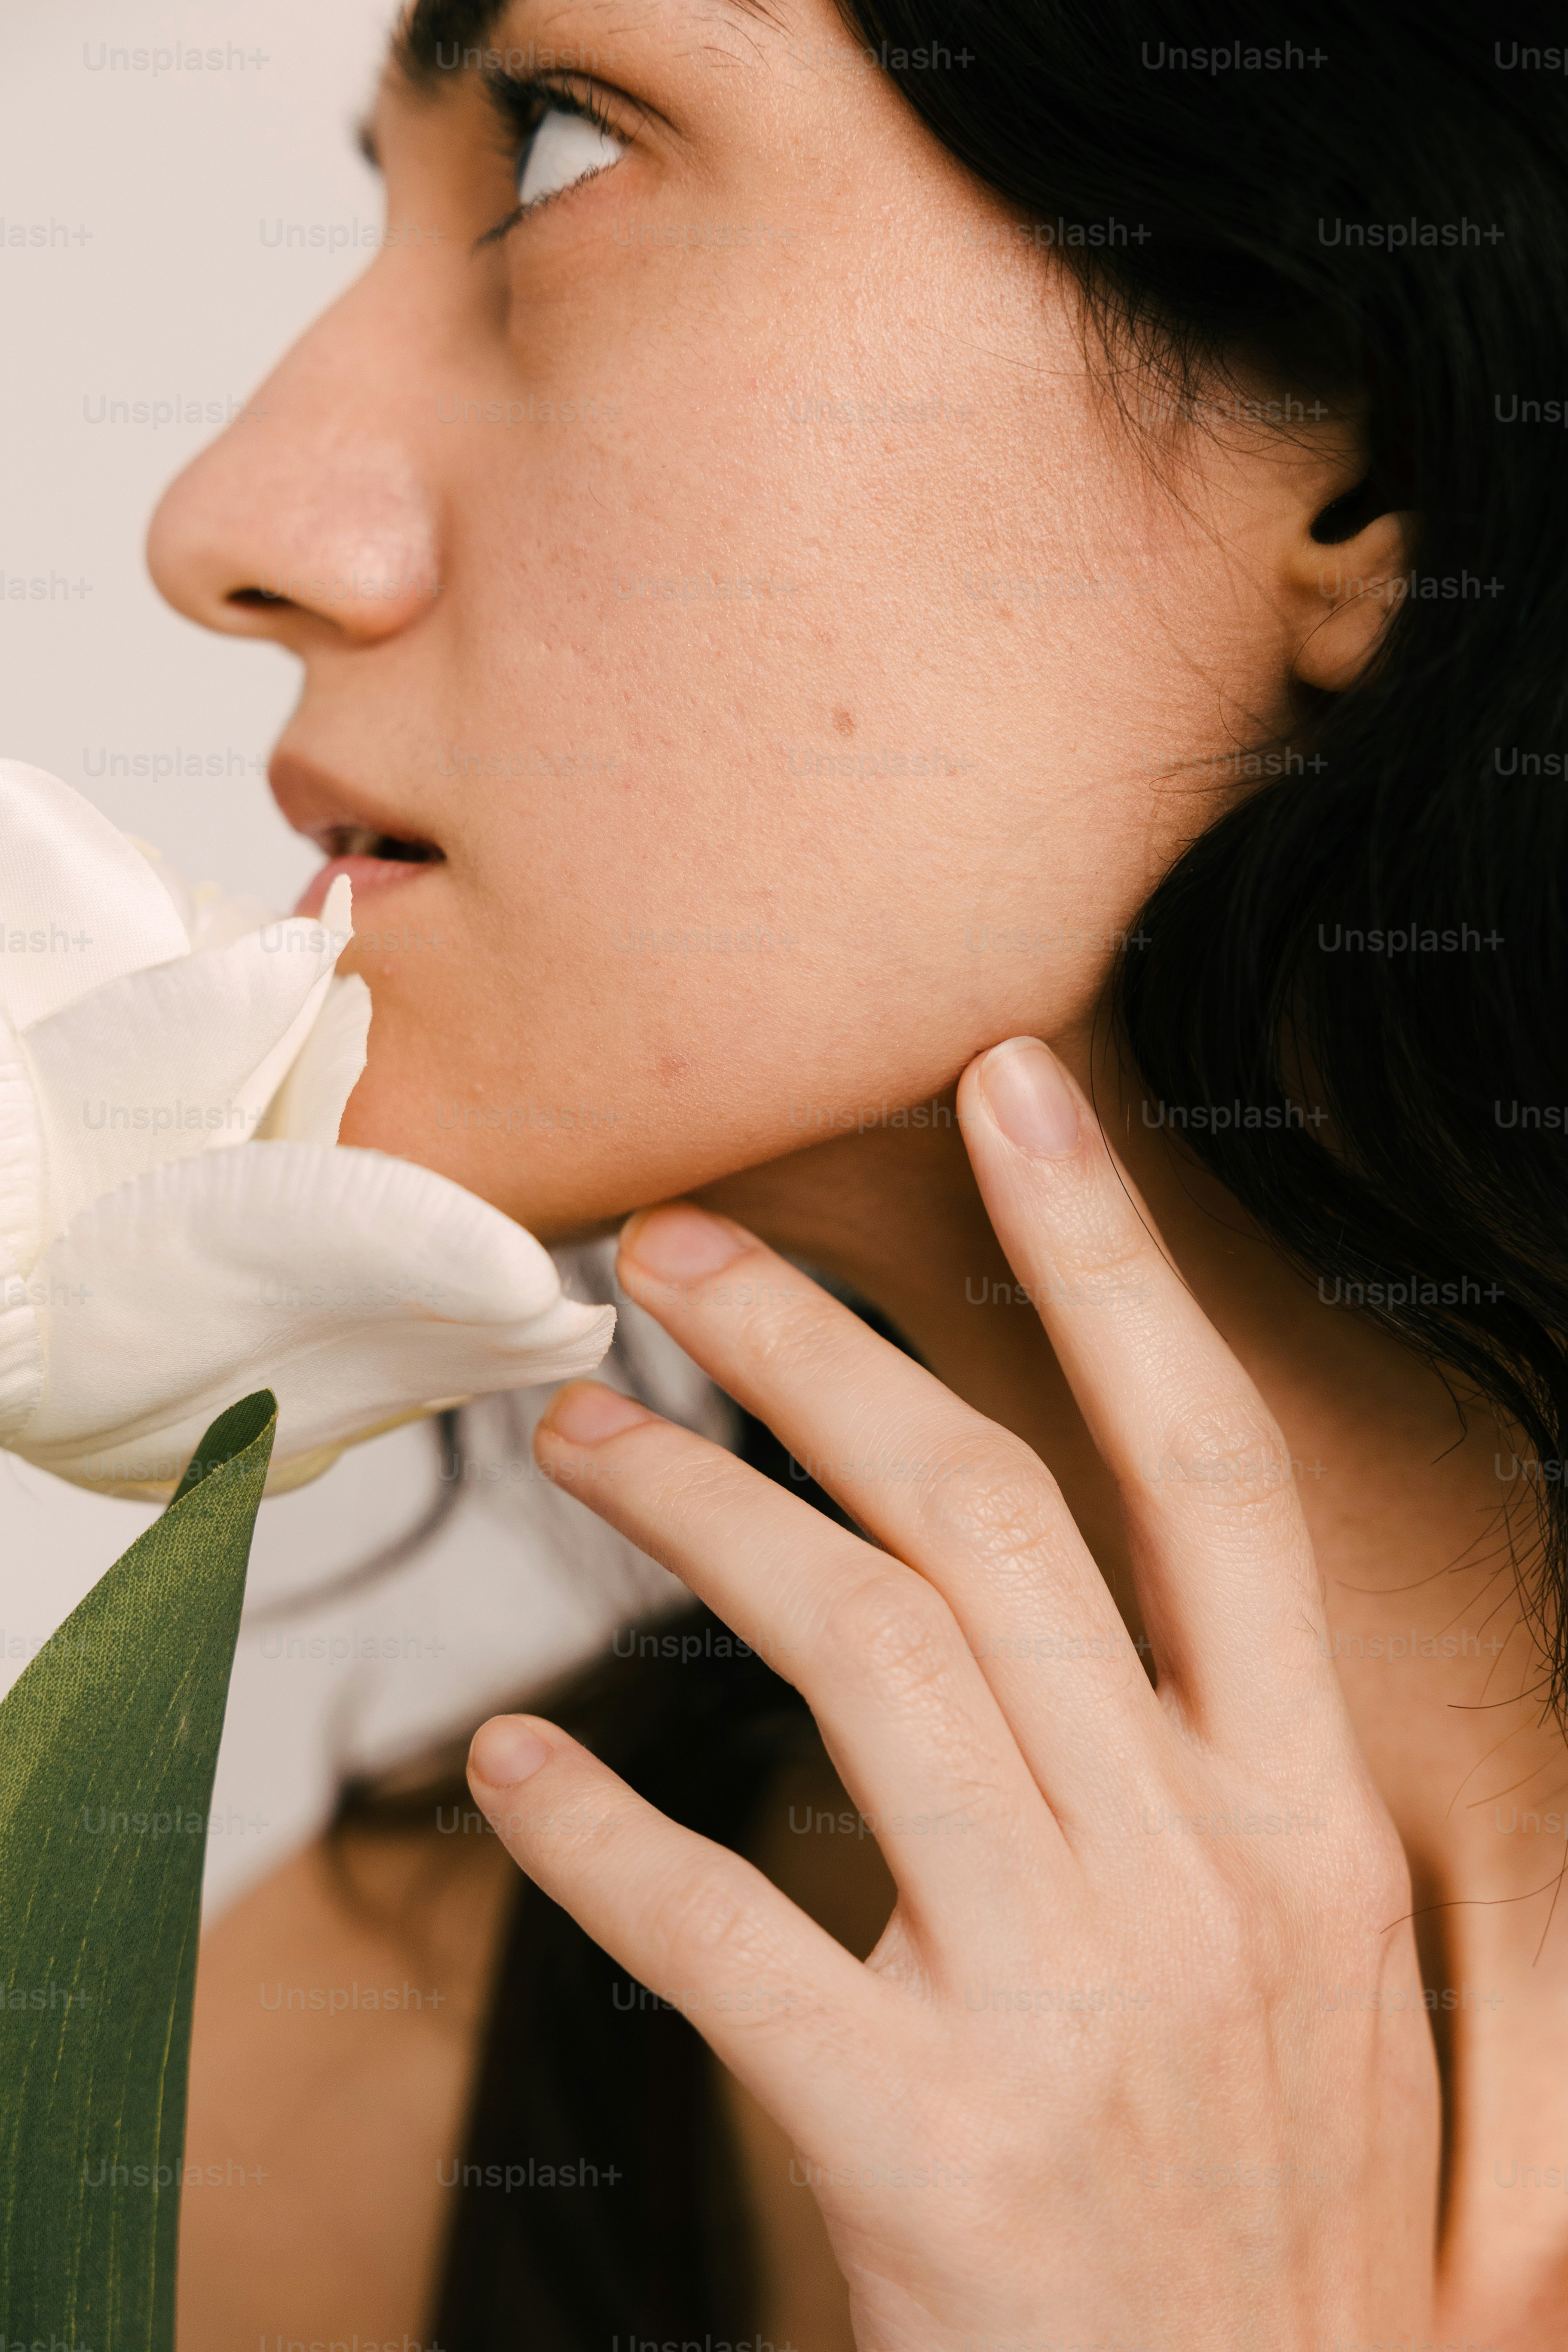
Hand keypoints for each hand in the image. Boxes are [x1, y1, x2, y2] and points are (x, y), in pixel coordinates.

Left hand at [467, 1035, 1439, 2350]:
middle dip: (817, 1353)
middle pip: (986, 1520)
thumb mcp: (1322, 1991)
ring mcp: (1075, 2009)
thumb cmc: (1281, 2238)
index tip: (1016, 1097)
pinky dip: (597, 1834)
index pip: (1208, 1473)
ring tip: (574, 1439)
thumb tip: (1066, 1644)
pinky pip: (729, 1934)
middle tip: (672, 1254)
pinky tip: (503, 1765)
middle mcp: (1206, 1875)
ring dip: (696, 1518)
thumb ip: (1214, 1807)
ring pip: (861, 1659)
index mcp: (1310, 1823)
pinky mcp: (934, 2149)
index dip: (1108, 1263)